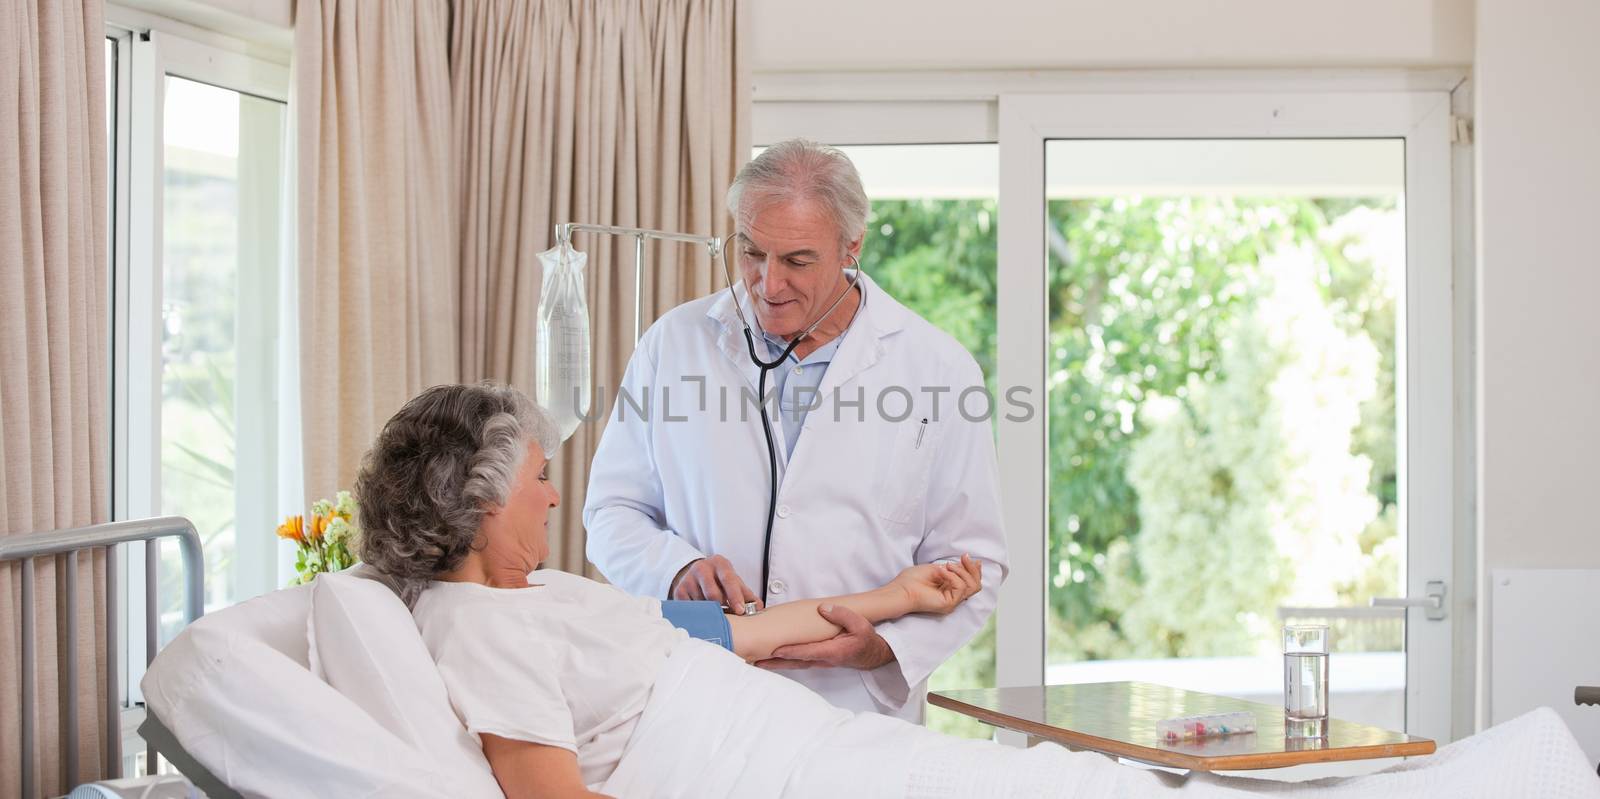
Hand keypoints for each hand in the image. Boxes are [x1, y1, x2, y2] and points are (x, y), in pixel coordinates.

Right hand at [669, 555, 762, 613]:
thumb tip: (759, 608)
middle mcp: (702, 568)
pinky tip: (703, 614)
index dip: (735, 596)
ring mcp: (688, 579)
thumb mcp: (734, 581)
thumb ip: (747, 594)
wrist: (697, 573)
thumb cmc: (720, 579)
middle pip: (712, 594)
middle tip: (728, 617)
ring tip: (715, 614)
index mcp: (719, 563)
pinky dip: (699, 614)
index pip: (728, 579)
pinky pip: (690, 609)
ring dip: (710, 613)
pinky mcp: (679, 591)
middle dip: (722, 608)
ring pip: (701, 604)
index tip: (740, 610)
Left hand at [756, 604, 895, 670]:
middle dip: (775, 663)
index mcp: (833, 652)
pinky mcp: (818, 660)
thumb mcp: (860, 624)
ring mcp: (820, 662)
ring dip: (776, 664)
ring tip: (757, 662)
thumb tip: (823, 608)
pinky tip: (773, 658)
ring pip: (795, 664)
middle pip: (795, 662)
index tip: (775, 650)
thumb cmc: (866, 639)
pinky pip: (798, 661)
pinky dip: (785, 661)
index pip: (807, 652)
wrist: (873, 655)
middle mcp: (823, 660)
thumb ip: (842, 615)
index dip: (791, 651)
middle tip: (755, 662)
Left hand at [891, 554, 982, 614]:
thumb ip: (954, 568)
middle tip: (964, 557)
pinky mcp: (949, 604)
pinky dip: (952, 576)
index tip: (966, 556)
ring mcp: (952, 602)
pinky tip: (941, 571)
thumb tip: (974, 562)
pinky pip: (960, 588)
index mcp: (950, 589)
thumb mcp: (937, 568)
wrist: (900, 590)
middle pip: (976, 585)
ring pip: (972, 587)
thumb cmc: (912, 580)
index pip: (972, 582)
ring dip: (961, 571)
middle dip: (972, 569)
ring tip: (946, 565)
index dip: (974, 569)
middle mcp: (954, 597)